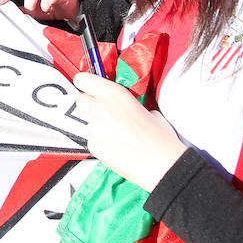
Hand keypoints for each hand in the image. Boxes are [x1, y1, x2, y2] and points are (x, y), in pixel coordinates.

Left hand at [73, 72, 185, 191]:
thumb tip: (123, 108)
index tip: (89, 86)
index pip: (83, 79)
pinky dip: (101, 143)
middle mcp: (100, 108)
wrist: (161, 163)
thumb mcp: (148, 110)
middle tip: (104, 112)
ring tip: (117, 135)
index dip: (86, 83)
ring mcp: (94, 128)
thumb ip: (129, 105)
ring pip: (87, 122)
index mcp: (114, 94)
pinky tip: (117, 147)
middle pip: (81, 100)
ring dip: (98, 126)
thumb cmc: (160, 137)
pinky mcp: (94, 146)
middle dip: (90, 105)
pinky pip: (92, 140)